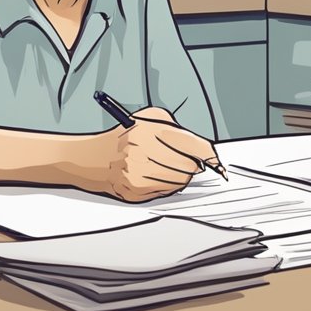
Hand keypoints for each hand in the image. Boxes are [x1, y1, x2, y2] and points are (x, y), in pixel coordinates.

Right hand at [78, 107, 220, 202]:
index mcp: (150, 131)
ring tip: (166, 166)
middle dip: (192, 165)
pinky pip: (167, 192)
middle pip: (189, 167)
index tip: (217, 162)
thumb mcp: (148, 118)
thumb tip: (202, 149)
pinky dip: (168, 185)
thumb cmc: (125, 136)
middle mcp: (143, 152)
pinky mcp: (135, 192)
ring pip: (180, 181)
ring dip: (180, 175)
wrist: (93, 158)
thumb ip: (176, 129)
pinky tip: (156, 175)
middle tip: (186, 161)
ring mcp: (138, 174)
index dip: (210, 156)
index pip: (194, 146)